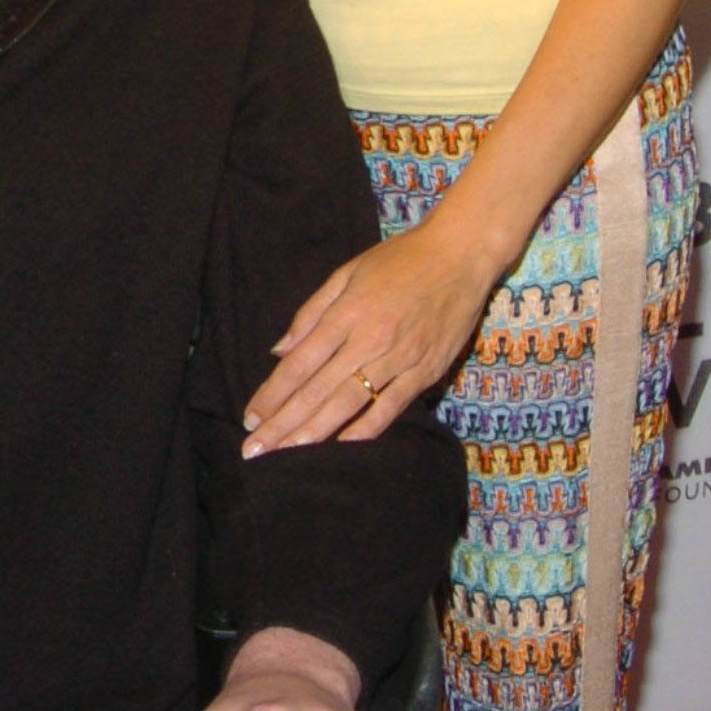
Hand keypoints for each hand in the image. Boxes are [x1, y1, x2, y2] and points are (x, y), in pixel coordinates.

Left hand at [242, 217, 493, 454]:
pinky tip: (340, 447)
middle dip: (283, 423)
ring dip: (314, 433)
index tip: (250, 417)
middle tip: (255, 450)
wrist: (460, 255)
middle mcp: (369, 341)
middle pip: (317, 391)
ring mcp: (399, 359)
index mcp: (346, 314)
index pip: (299, 364)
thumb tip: (279, 350)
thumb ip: (311, 313)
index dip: (272, 394)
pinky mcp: (425, 372)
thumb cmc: (400, 259)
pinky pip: (390, 408)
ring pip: (349, 404)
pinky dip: (365, 430)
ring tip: (286, 455)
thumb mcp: (347, 273)